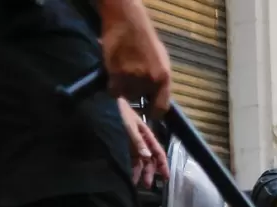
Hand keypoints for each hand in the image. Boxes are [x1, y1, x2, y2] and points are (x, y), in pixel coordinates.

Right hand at [101, 0, 171, 116]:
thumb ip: (158, 80)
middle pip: (139, 101)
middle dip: (134, 94)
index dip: (153, 114)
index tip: (147, 114)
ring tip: (122, 71)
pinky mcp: (117, 75)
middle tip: (130, 80)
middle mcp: (150, 81)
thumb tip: (155, 97)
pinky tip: (114, 72)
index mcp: (164, 78)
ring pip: (125, 96)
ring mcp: (133, 79)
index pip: (161, 108)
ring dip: (122, 88)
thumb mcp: (161, 61)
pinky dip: (112, 85)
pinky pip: (113, 91)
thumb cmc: (144, 39)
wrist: (128, 22)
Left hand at [118, 99, 168, 187]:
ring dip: (139, 171)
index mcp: (146, 134)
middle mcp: (141, 140)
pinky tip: (128, 174)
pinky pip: (130, 158)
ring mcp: (132, 143)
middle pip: (149, 158)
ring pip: (139, 160)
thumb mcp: (128, 125)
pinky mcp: (123, 144)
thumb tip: (147, 157)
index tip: (165, 178)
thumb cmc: (118, 111)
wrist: (103, 102)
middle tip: (146, 185)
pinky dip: (131, 167)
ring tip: (135, 183)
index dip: (163, 165)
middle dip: (149, 172)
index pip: (158, 152)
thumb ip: (137, 141)